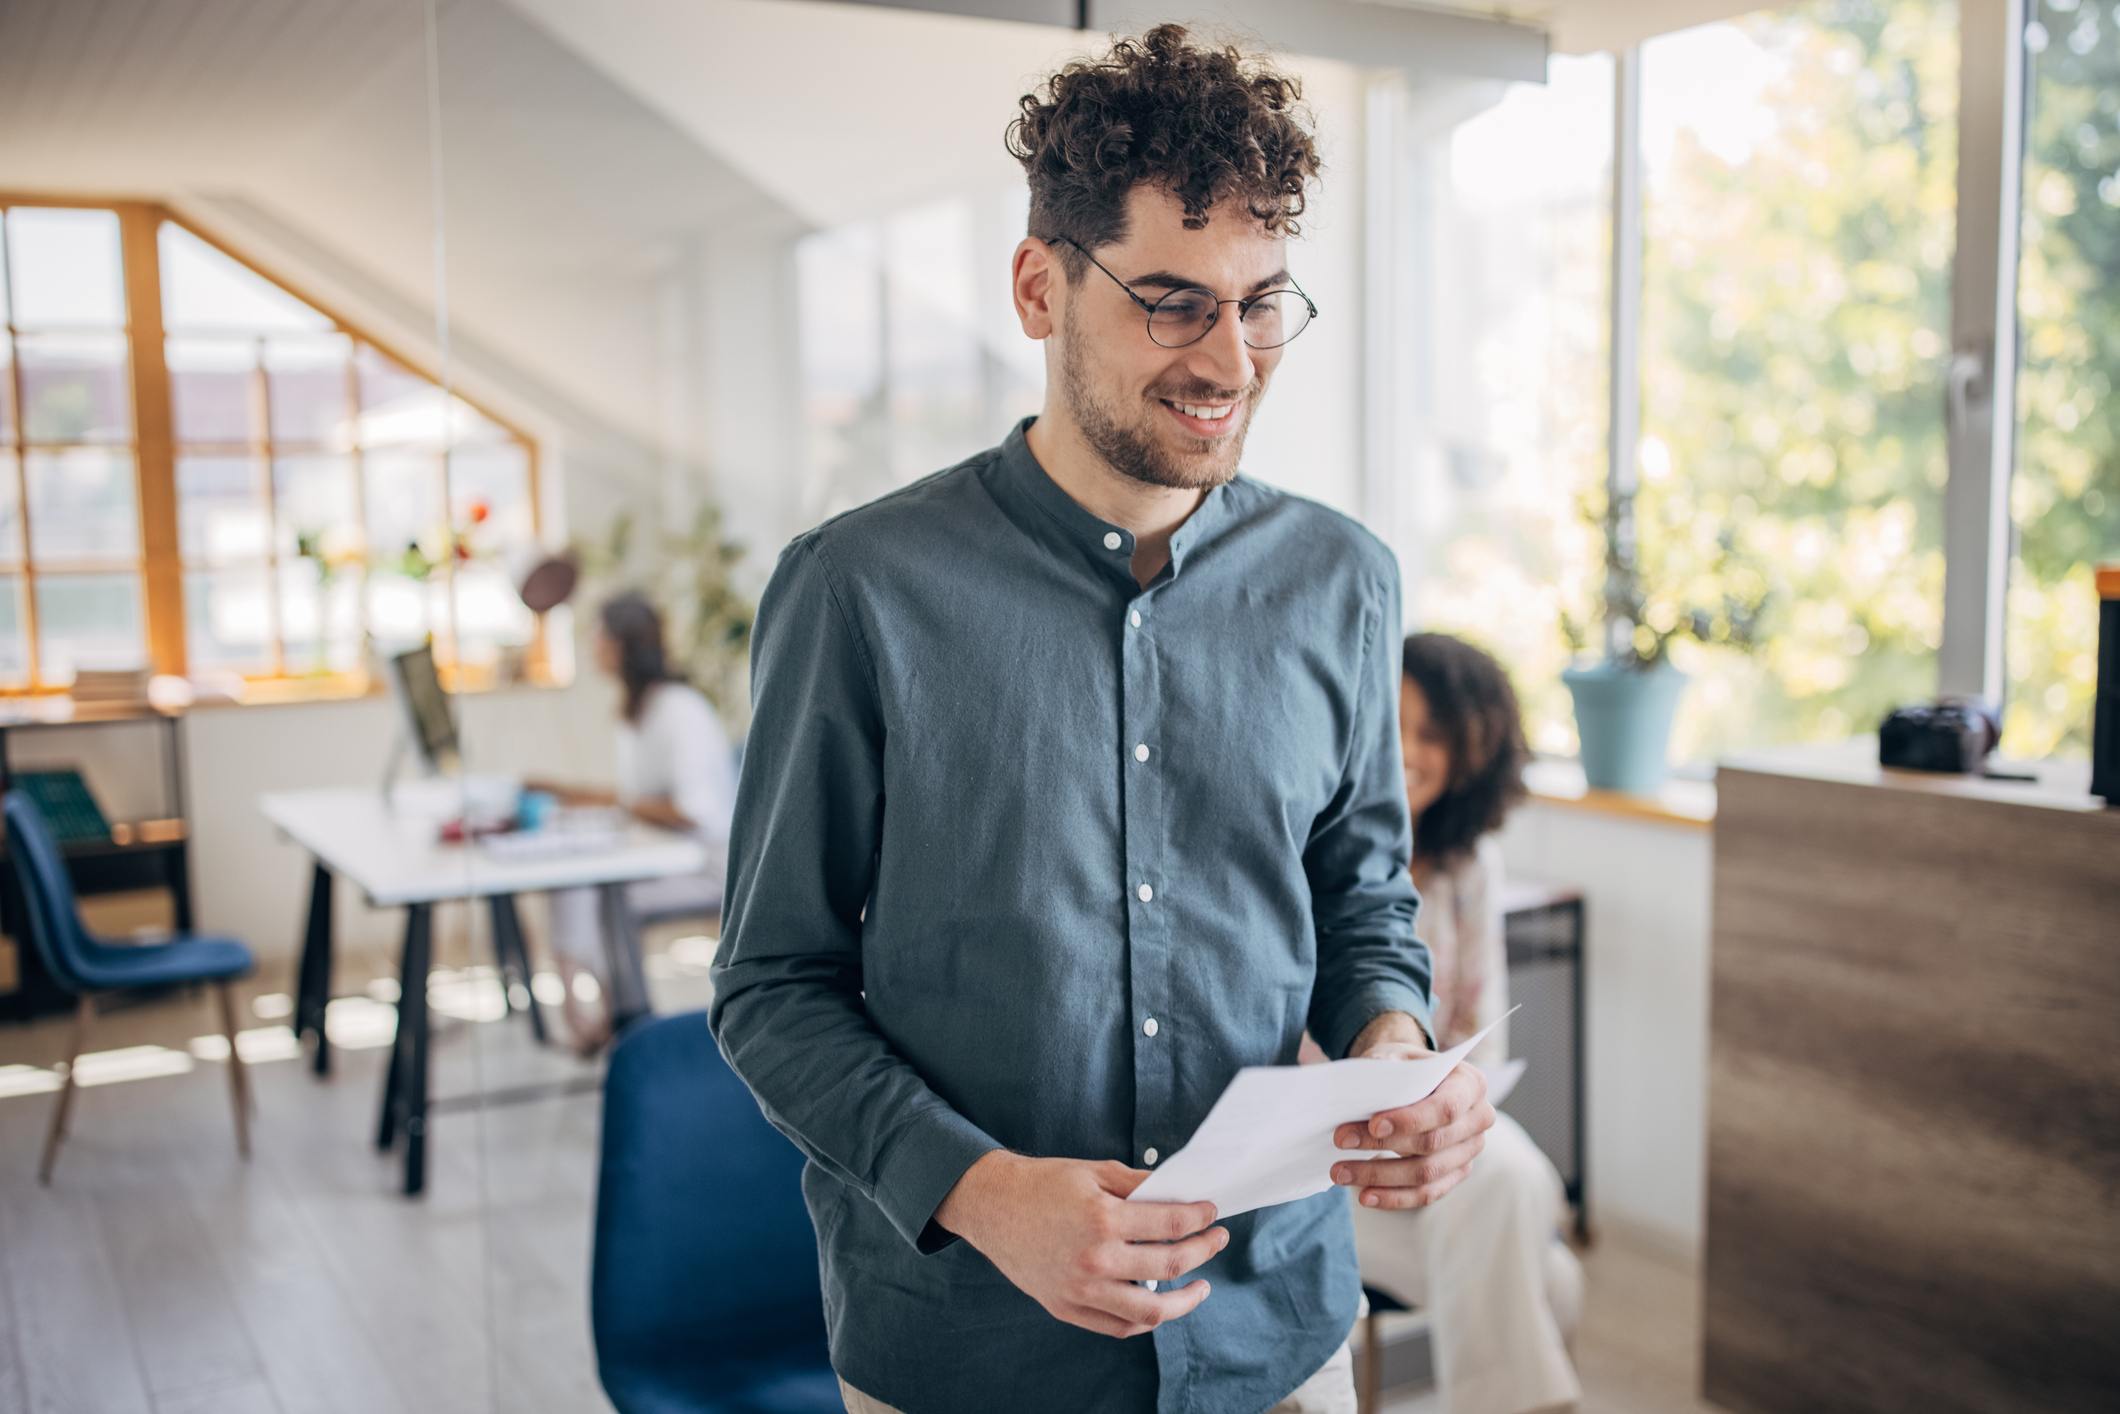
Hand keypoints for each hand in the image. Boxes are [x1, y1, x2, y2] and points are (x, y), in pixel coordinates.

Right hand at [935, 1151, 1227, 1337]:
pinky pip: (1118, 1326)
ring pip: (1150, 1311)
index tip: (1212, 1213)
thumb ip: (1137, 1184)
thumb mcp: (1093, 1171)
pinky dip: (1145, 1321)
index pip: (1171, 1223)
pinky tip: (1160, 1307)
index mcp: (1103, 1218)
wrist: (992, 1206)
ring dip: (1185, 1301)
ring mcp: (1081, 1289)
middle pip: (1170, 1264)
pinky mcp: (1067, 1307)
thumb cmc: (1042, 1184)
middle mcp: (1096, 1258)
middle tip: (1217, 1240)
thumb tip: (1177, 1194)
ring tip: (1201, 1287)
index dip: (1200, 1217)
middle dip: (1203, 1250)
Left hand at [1331, 1038, 1493, 1209]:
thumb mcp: (1395, 1055)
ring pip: (1426, 1174)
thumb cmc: (1403, 1067)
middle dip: (1381, 1145)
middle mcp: (1479, 1119)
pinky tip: (1365, 1195)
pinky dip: (1394, 1197)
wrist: (1412, 1081)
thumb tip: (1369, 1083)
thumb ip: (1387, 1066)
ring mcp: (1470, 1150)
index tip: (1373, 1123)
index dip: (1410, 1120)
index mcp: (1470, 1084)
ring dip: (1380, 1176)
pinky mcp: (1455, 1174)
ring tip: (1341, 1172)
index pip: (1445, 1108)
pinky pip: (1426, 1193)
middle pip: (1432, 1143)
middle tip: (1340, 1140)